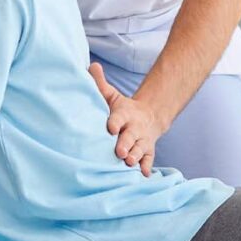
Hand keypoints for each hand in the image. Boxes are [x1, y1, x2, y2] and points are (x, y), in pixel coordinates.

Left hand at [88, 62, 167, 176]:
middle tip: (120, 152)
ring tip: (129, 162)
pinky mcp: (148, 151)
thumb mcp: (112, 96)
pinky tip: (144, 175)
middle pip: (130, 136)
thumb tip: (90, 65)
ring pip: (140, 149)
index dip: (115, 122)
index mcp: (124, 114)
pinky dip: (146, 167)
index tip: (110, 128)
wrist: (149, 117)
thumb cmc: (123, 110)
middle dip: (126, 144)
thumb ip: (100, 83)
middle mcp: (134, 128)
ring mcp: (142, 140)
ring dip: (135, 156)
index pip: (119, 117)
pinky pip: (149, 159)